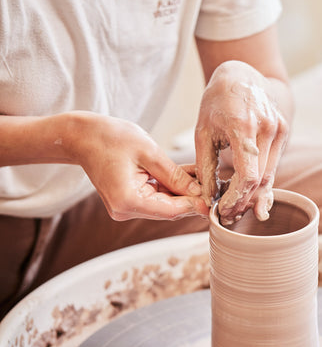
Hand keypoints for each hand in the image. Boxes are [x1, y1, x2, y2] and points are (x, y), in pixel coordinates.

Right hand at [68, 113, 208, 220]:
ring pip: (164, 204)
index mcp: (128, 201)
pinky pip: (155, 196)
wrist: (81, 136)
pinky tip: (188, 176)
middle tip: (215, 186)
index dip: (195, 204)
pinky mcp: (127, 200)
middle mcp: (125, 210)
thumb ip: (175, 175)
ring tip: (204, 177)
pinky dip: (170, 187)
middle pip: (168, 209)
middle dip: (191, 198)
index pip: (170, 210)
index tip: (214, 198)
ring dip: (183, 192)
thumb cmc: (110, 137)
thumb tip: (199, 193)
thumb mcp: (149, 152)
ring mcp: (125, 207)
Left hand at [194, 61, 288, 223]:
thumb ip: (205, 167)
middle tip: (229, 216)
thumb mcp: (203, 132)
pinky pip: (274, 164)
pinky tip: (248, 193)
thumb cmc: (217, 102)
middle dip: (245, 201)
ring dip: (254, 195)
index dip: (237, 198)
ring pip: (270, 175)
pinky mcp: (285, 131)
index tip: (223, 210)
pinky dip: (261, 181)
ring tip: (237, 209)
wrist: (242, 74)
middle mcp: (267, 128)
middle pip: (261, 179)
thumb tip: (207, 199)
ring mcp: (280, 129)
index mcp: (244, 126)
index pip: (249, 175)